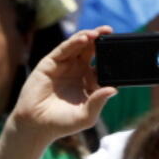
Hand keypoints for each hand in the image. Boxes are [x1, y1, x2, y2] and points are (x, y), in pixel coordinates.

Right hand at [10, 27, 116, 143]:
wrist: (36, 126)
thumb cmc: (62, 123)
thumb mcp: (86, 115)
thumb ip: (98, 102)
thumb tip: (114, 90)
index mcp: (89, 80)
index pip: (102, 62)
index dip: (111, 54)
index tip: (121, 47)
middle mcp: (78, 69)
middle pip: (92, 49)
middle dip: (101, 39)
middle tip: (110, 32)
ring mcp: (65, 65)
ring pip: (79, 45)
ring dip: (89, 36)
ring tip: (99, 32)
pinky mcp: (50, 63)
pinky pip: (64, 49)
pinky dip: (74, 42)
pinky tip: (84, 38)